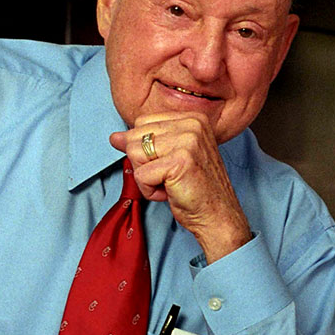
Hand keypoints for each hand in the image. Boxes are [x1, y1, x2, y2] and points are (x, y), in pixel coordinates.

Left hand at [110, 112, 251, 261]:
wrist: (219, 215)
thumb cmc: (196, 189)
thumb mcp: (170, 158)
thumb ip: (144, 142)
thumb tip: (115, 137)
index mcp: (192, 118)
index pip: (142, 122)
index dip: (145, 149)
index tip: (169, 164)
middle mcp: (192, 124)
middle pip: (135, 136)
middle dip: (144, 163)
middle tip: (170, 177)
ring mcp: (187, 141)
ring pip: (134, 154)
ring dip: (146, 177)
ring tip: (170, 184)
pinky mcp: (179, 161)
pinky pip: (140, 175)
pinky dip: (150, 191)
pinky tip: (170, 192)